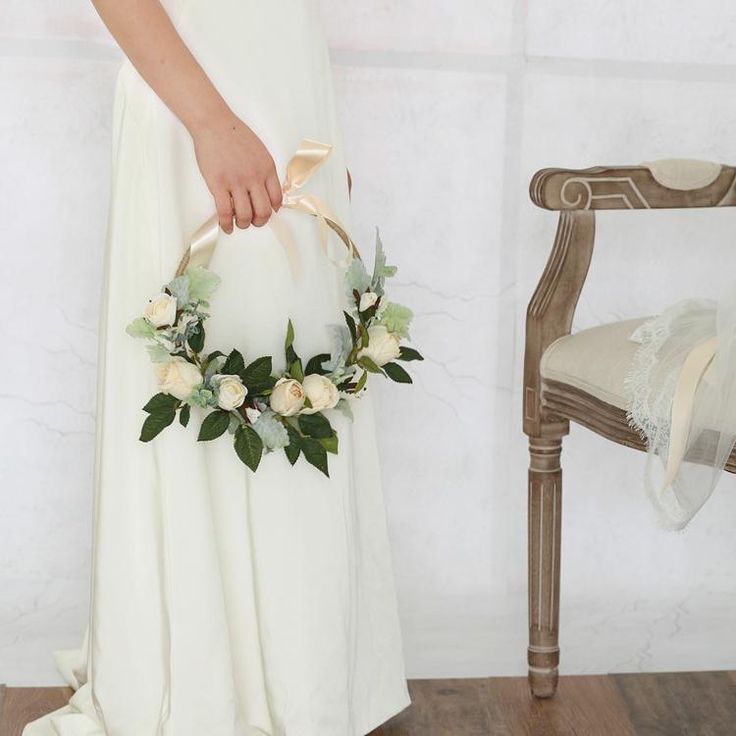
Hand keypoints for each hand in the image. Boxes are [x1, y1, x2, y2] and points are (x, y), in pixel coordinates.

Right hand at [192, 113, 282, 233]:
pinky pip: (225, 212)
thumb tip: (267, 192)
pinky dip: (226, 224)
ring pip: (245, 215)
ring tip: (239, 223)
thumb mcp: (260, 151)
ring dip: (243, 224)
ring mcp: (236, 182)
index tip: (266, 212)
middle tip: (253, 221)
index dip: (272, 210)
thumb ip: (265, 171)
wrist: (214, 123)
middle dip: (259, 222)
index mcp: (267, 169)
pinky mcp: (218, 184)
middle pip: (263, 212)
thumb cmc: (235, 135)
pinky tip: (226, 227)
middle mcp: (254, 177)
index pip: (276, 199)